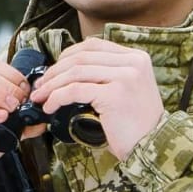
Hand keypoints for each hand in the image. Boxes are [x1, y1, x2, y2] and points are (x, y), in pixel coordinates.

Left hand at [27, 38, 166, 160]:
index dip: (67, 55)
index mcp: (136, 57)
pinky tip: (49, 107)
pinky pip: (75, 90)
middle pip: (81, 57)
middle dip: (54, 71)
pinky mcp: (114, 94)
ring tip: (40, 97)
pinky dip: (56, 98)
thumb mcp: (127, 89)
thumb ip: (108, 74)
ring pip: (75, 72)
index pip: (93, 45)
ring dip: (51, 85)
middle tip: (40, 85)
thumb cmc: (136, 124)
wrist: (153, 146)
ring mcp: (125, 77)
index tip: (53, 70)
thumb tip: (68, 69)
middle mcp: (133, 62)